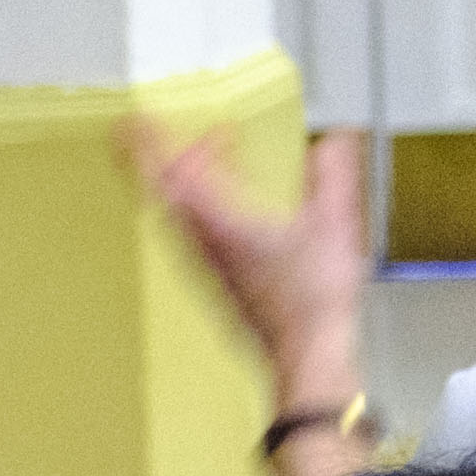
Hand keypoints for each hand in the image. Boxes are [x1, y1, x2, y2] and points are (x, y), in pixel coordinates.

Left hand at [126, 118, 369, 413]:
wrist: (308, 354)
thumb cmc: (314, 303)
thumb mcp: (333, 225)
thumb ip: (332, 176)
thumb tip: (332, 142)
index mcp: (224, 228)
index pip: (174, 179)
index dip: (155, 147)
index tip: (142, 121)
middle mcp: (204, 248)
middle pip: (162, 196)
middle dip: (155, 158)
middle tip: (145, 133)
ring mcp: (206, 267)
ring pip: (173, 216)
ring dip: (175, 182)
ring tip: (185, 158)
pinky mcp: (216, 280)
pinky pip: (190, 235)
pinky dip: (192, 207)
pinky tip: (210, 204)